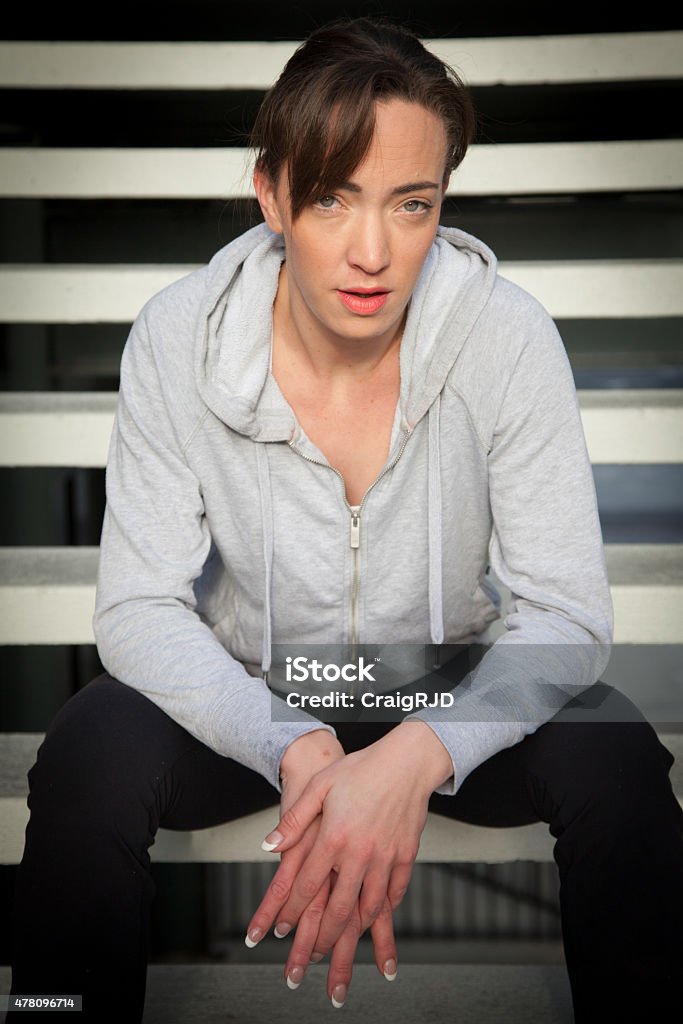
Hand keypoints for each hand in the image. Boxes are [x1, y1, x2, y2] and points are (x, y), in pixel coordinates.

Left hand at [244, 728, 397, 1004]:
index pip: (307, 884)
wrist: (407, 760)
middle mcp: (360, 853)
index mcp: (334, 837)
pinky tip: (376, 916)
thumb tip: (268, 846)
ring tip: (342, 945)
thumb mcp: (319, 787)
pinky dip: (385, 908)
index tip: (281, 928)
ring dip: (353, 930)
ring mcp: (386, 857)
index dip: (290, 911)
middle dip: (322, 937)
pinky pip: (395, 892)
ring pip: (369, 907)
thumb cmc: (361, 768)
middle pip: (338, 908)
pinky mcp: (406, 855)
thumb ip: (293, 820)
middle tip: (311, 955)